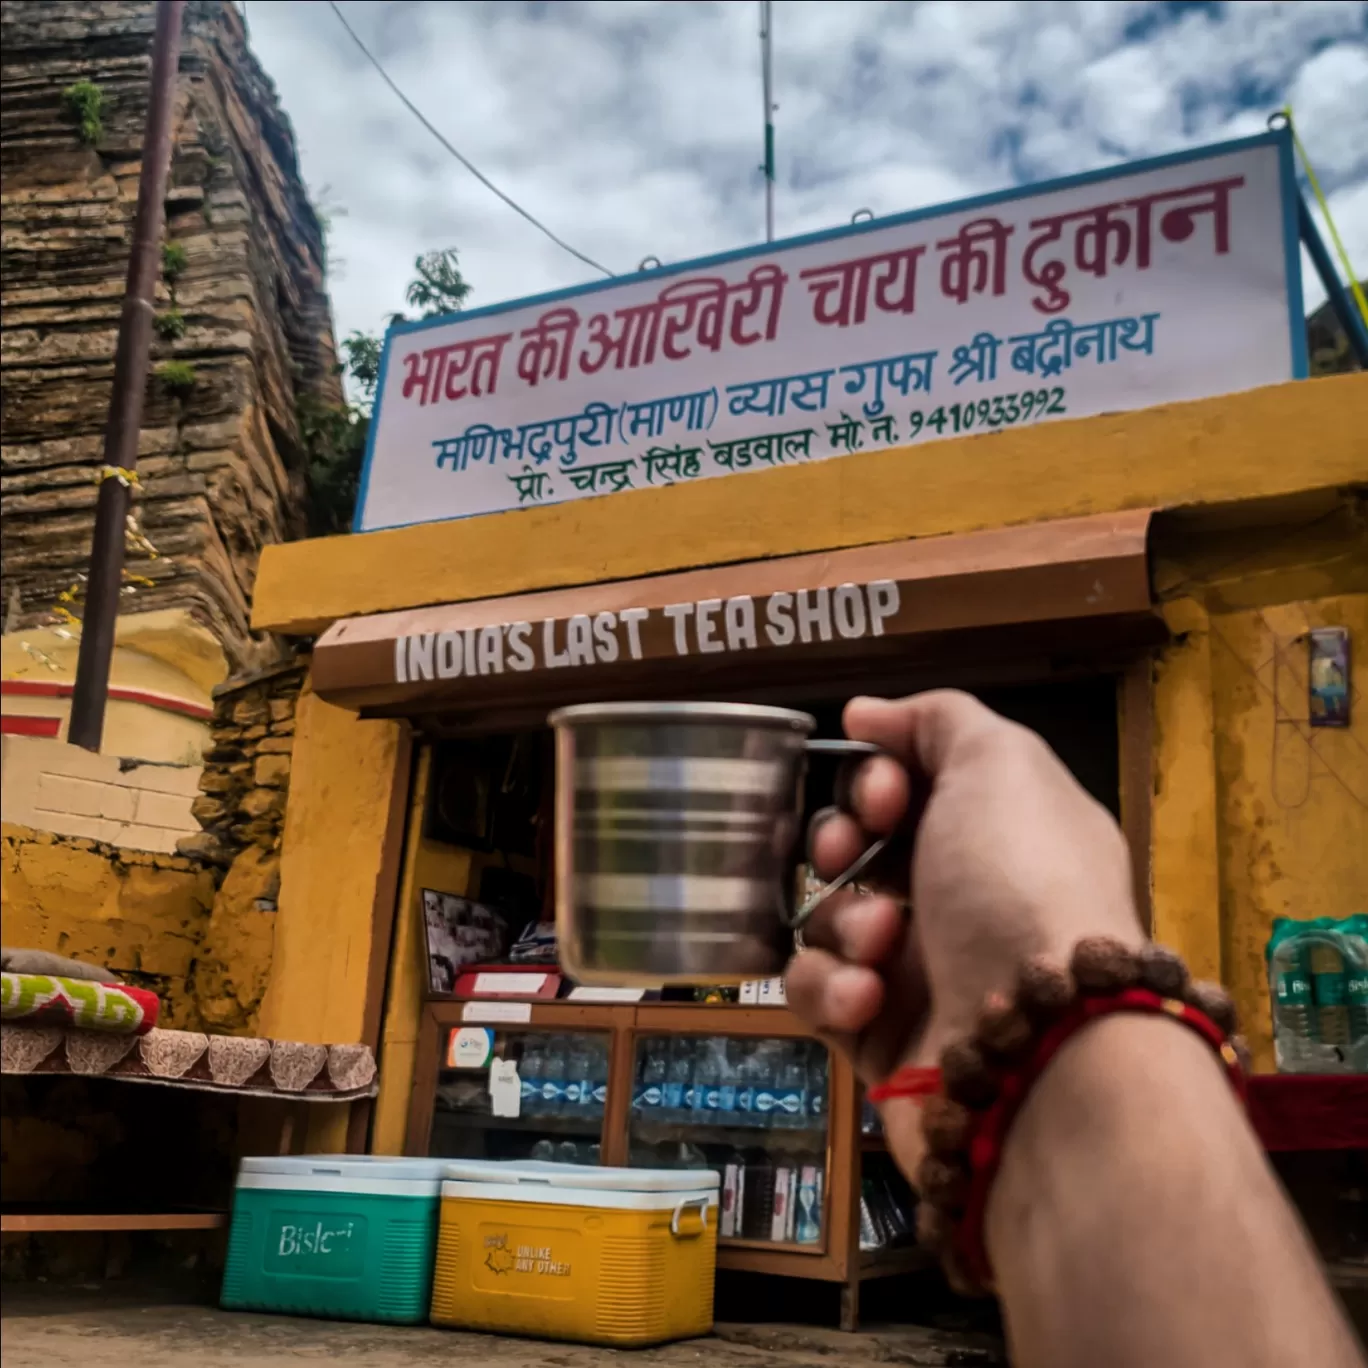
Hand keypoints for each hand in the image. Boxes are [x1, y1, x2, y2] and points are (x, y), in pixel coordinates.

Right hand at [785, 691, 1144, 1161]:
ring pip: (831, 921)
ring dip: (844, 923)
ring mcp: (922, 973)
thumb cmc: (1021, 887)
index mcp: (1002, 834)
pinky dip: (832, 990)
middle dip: (839, 843)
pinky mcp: (882, 1040)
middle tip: (846, 857)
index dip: (880, 779)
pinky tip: (866, 999)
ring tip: (881, 947)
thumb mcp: (1001, 764)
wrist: (1038, 1049)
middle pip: (860, 850)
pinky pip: (819, 995)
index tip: (883, 793)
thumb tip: (867, 712)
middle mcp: (965, 900)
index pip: (912, 787)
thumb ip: (939, 719)